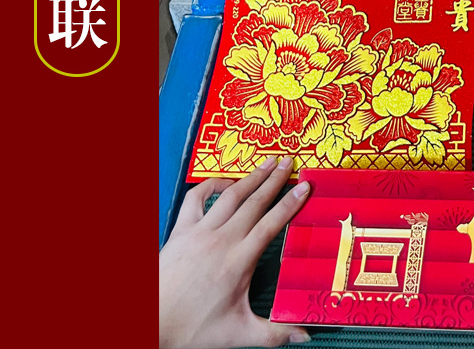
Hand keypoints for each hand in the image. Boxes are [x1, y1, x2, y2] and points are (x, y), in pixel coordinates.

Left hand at [160, 156, 311, 348]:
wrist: (150, 326)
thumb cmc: (193, 329)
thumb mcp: (237, 334)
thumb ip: (273, 333)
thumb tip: (305, 338)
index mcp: (239, 261)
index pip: (272, 223)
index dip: (290, 203)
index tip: (305, 185)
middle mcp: (222, 240)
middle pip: (255, 201)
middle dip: (275, 179)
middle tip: (290, 161)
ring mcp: (200, 232)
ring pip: (231, 195)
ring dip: (251, 176)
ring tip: (268, 162)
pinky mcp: (180, 231)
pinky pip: (196, 198)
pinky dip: (211, 184)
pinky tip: (224, 181)